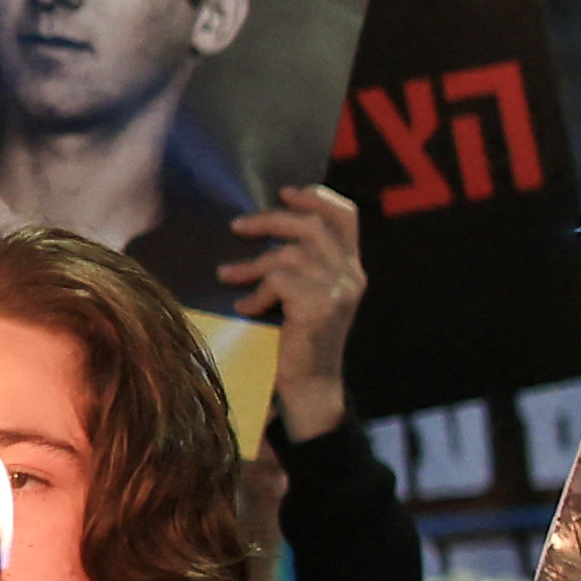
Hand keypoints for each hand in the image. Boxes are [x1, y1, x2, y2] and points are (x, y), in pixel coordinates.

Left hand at [223, 185, 368, 442]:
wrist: (312, 387)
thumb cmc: (300, 339)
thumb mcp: (310, 295)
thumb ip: (303, 264)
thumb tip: (261, 226)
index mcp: (351, 268)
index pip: (346, 216)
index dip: (316, 197)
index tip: (285, 193)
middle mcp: (350, 275)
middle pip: (311, 225)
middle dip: (269, 221)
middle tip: (238, 227)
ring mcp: (337, 291)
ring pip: (289, 254)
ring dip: (252, 264)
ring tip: (229, 275)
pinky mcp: (318, 308)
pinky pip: (279, 282)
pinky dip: (256, 293)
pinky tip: (247, 308)